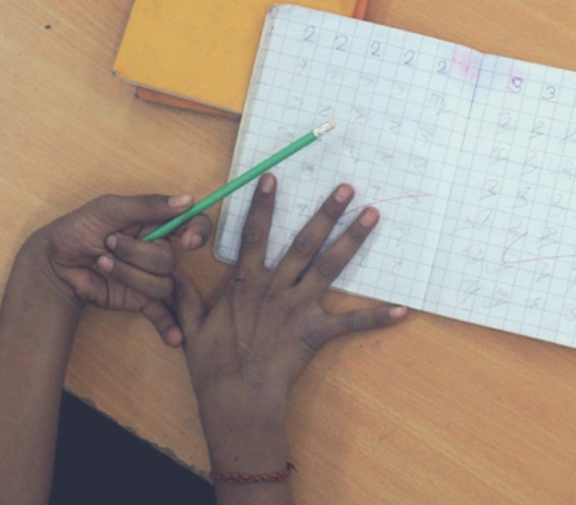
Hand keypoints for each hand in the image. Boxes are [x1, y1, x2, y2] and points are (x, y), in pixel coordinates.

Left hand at [19, 193, 212, 345]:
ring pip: (160, 284)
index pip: (192, 226)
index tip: (188, 241)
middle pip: (169, 259)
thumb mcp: (110, 208)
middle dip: (137, 254)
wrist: (53, 263)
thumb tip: (188, 200)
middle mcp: (156, 250)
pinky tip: (174, 339)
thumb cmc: (78, 229)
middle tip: (109, 244)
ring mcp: (149, 277)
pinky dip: (168, 326)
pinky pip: (161, 314)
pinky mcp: (139, 300)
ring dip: (128, 275)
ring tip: (103, 264)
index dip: (197, 232)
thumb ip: (148, 205)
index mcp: (154, 224)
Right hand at [174, 175, 406, 468]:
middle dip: (326, 213)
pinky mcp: (315, 332)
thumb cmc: (213, 366)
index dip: (263, 205)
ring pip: (329, 267)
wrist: (237, 399)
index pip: (253, 235)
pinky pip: (350, 323)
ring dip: (352, 240)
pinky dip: (376, 318)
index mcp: (245, 283)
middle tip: (347, 188)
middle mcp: (275, 288)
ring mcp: (298, 308)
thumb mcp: (192, 328)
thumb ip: (187, 299)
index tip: (273, 176)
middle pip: (304, 243)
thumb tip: (173, 277)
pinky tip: (402, 310)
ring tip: (372, 215)